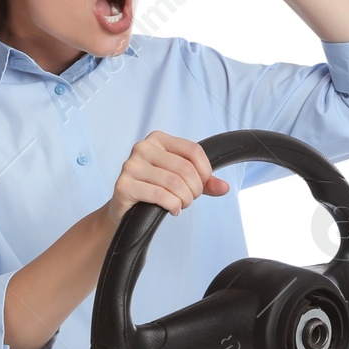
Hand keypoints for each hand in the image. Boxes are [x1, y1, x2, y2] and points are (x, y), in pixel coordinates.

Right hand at [105, 131, 230, 228]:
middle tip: (190, 199)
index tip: (203, 184)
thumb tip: (224, 187)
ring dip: (185, 200)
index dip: (205, 171)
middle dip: (195, 190)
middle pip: (185, 169)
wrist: (127, 210)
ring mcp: (131, 165)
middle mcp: (143, 148)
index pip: (193, 150)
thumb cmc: (155, 189)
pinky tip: (173, 210)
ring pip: (174, 183)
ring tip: (180, 204)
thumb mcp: (183, 181)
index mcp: (158, 139)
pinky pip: (160, 195)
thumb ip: (205, 182)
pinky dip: (173, 206)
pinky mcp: (124, 185)